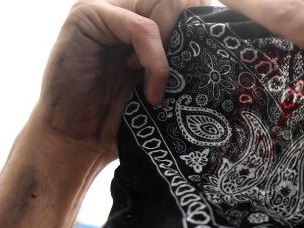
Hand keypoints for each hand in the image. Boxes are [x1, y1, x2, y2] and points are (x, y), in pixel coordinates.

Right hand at [32, 0, 208, 161]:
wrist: (77, 138)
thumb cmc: (122, 118)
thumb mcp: (165, 86)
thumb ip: (185, 61)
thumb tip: (226, 50)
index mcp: (146, 18)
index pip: (189, 4)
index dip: (204, 31)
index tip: (207, 69)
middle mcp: (127, 5)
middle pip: (182, 0)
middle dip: (192, 37)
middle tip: (188, 77)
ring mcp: (107, 6)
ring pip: (166, 6)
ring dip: (174, 51)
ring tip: (161, 89)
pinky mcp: (89, 15)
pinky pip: (142, 28)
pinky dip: (155, 61)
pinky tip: (152, 91)